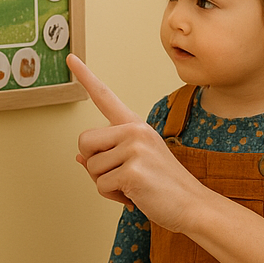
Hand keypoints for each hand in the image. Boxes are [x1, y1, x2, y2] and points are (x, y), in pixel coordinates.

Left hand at [68, 55, 207, 230]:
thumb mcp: (135, 164)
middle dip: (93, 164)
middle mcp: (135, 131)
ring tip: (132, 187)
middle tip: (119, 175)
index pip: (105, 97)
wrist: (192, 205)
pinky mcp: (133, 171)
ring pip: (91, 168)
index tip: (70, 57)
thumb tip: (79, 157)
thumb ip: (108, 157)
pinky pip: (102, 185)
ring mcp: (135, 149)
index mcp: (135, 126)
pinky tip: (135, 196)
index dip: (85, 77)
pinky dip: (114, 196)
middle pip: (84, 141)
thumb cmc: (163, 186)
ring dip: (106, 184)